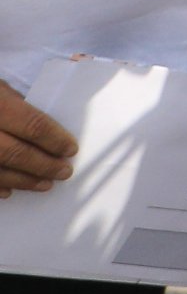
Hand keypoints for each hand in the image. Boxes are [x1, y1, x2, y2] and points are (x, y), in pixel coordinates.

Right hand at [0, 79, 74, 194]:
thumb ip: (14, 102)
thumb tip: (43, 126)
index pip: (32, 125)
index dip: (54, 139)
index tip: (71, 149)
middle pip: (15, 153)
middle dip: (43, 165)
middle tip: (65, 172)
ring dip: (23, 180)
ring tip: (45, 184)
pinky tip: (9, 191)